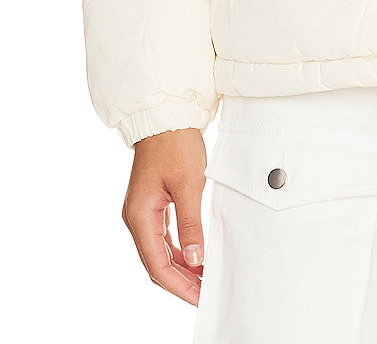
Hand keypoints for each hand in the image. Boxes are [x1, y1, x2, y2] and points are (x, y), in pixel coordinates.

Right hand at [122, 127, 206, 304]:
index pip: (157, 264)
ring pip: (159, 251)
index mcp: (140, 216)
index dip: (179, 285)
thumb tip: (196, 259)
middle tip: (203, 294)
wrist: (167, 117)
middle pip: (156, 262)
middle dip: (180, 281)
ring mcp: (142, 211)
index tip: (198, 297)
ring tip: (202, 280)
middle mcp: (136, 217)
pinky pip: (162, 236)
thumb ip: (191, 224)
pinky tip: (194, 257)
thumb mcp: (189, 184)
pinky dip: (178, 250)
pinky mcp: (151, 204)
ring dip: (180, 267)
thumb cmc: (175, 144)